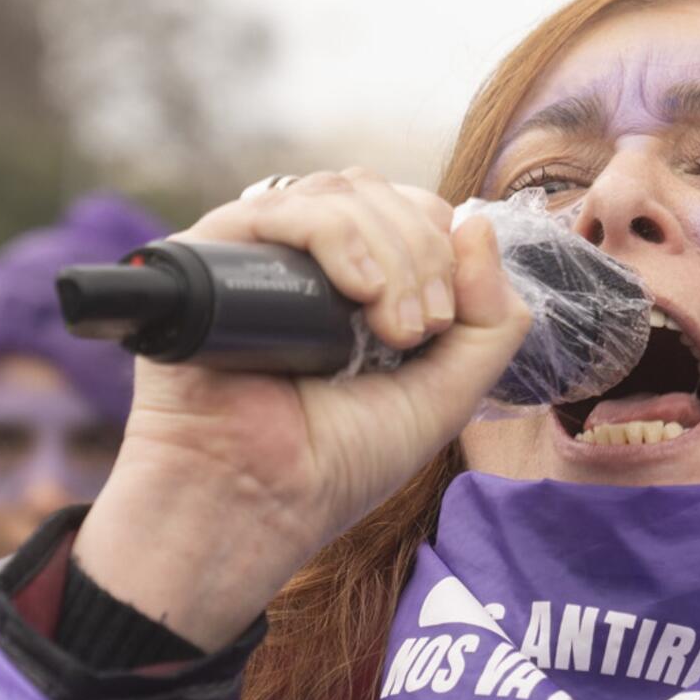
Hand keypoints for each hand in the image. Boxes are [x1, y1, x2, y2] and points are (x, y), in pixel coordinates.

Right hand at [74, 169, 529, 647]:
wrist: (258, 505)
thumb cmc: (339, 462)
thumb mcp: (447, 394)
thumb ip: (490, 320)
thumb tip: (478, 222)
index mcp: (356, 284)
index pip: (410, 212)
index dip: (442, 246)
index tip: (443, 322)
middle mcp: (304, 262)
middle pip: (380, 194)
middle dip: (423, 253)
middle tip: (417, 331)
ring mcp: (258, 255)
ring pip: (340, 194)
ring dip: (391, 251)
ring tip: (392, 330)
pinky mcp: (210, 257)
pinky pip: (279, 209)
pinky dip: (335, 235)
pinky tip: (357, 291)